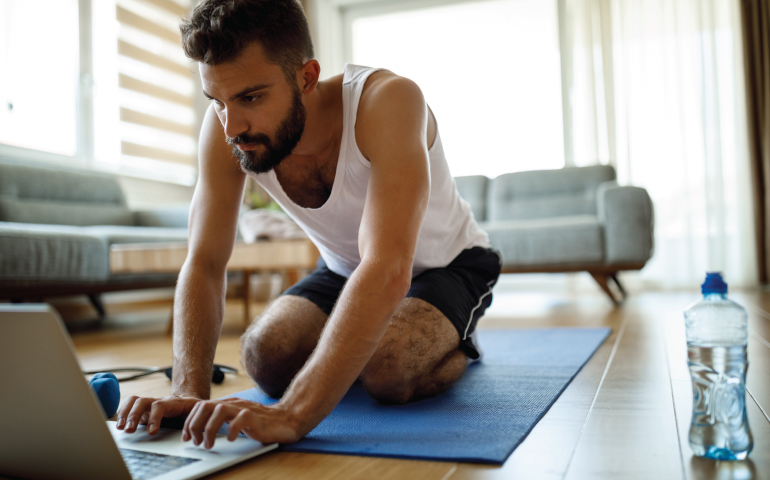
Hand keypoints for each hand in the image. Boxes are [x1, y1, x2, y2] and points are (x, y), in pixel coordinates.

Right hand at [116, 395, 200, 434]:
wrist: (189, 402)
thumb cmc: (192, 409)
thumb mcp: (196, 413)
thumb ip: (193, 419)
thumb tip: (193, 431)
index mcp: (173, 403)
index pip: (160, 405)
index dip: (154, 417)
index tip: (151, 432)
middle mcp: (159, 401)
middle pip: (143, 401)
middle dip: (134, 415)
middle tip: (130, 430)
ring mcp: (150, 404)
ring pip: (135, 401)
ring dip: (126, 413)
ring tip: (121, 428)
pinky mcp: (143, 409)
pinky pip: (130, 405)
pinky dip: (122, 413)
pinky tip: (118, 423)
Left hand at [182, 398, 300, 448]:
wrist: (286, 420)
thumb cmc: (261, 423)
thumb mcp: (237, 419)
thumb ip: (222, 420)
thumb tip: (200, 432)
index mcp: (227, 404)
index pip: (200, 406)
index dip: (189, 422)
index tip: (187, 437)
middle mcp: (233, 404)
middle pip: (205, 406)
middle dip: (195, 425)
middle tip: (197, 442)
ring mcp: (244, 408)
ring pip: (219, 411)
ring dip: (210, 429)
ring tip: (210, 444)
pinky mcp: (255, 417)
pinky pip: (240, 420)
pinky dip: (232, 431)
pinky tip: (231, 440)